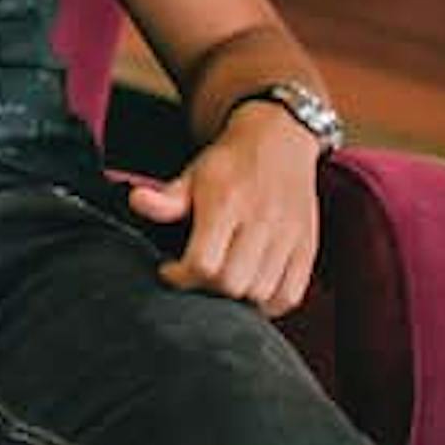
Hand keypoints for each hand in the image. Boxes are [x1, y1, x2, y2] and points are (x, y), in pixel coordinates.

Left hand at [125, 104, 322, 314]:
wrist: (280, 141)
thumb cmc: (230, 163)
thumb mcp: (193, 174)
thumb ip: (167, 198)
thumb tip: (137, 201)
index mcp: (226, 204)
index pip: (203, 263)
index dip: (180, 276)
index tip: (170, 270)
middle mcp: (261, 222)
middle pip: (232, 283)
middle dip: (207, 288)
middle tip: (198, 276)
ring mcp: (288, 237)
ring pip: (260, 294)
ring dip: (237, 298)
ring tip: (223, 282)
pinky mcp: (307, 248)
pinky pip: (290, 295)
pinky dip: (269, 303)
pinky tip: (252, 289)